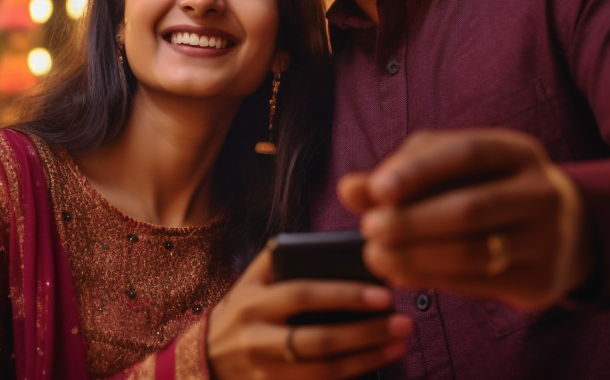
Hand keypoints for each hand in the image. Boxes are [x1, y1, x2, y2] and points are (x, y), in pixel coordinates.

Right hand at [206, 245, 410, 378]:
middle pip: (317, 339)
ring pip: (323, 371)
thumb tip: (329, 244)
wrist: (206, 359)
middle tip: (402, 322)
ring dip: (365, 357)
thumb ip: (280, 258)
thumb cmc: (240, 311)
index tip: (383, 294)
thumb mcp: (250, 280)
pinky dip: (352, 375)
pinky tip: (377, 362)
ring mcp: (266, 371)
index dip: (344, 295)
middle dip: (364, 332)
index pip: (303, 295)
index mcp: (253, 301)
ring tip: (399, 344)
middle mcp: (257, 338)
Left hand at [338, 128, 590, 308]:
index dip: (419, 171)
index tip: (377, 189)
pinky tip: (401, 273)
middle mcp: (540, 192)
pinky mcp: (538, 282)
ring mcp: (546, 240)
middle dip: (411, 221)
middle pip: (469, 208)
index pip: (467, 154)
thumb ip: (400, 175)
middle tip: (369, 228)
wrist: (564, 232)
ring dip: (415, 257)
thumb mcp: (453, 171)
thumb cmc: (487, 189)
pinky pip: (477, 283)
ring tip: (377, 256)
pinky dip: (432, 279)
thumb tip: (348, 188)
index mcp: (518, 152)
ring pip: (473, 252)